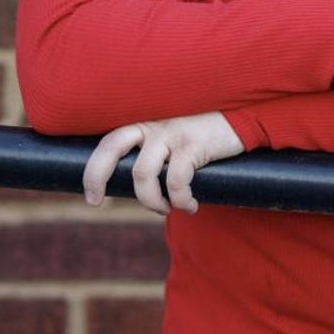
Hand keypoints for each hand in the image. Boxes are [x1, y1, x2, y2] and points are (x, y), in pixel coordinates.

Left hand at [82, 112, 243, 215]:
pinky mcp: (193, 145)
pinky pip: (176, 181)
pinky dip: (181, 201)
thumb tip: (138, 192)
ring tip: (166, 209)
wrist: (241, 123)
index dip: (92, 169)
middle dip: (97, 176)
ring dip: (150, 201)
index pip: (108, 143)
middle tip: (97, 202)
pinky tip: (191, 206)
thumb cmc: (204, 142)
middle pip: (112, 147)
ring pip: (143, 173)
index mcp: (145, 127)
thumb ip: (155, 158)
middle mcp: (153, 126)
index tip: (92, 197)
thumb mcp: (173, 145)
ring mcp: (172, 134)